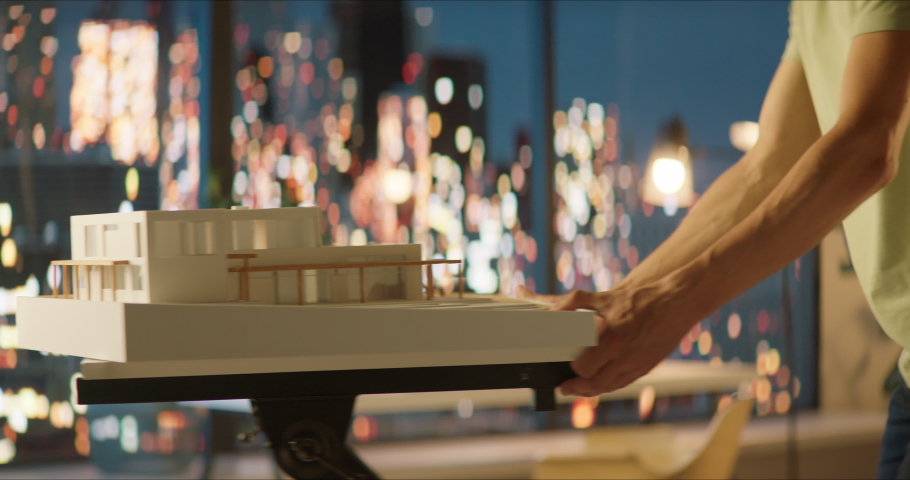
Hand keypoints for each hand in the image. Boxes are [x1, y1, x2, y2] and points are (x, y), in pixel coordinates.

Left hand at [528, 284, 690, 397]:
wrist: (676, 303)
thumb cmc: (640, 299)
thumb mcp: (604, 297)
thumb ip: (575, 302)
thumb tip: (554, 310)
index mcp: (611, 339)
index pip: (584, 367)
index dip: (572, 369)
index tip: (565, 365)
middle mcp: (624, 356)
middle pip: (594, 382)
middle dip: (578, 384)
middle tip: (566, 385)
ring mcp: (637, 364)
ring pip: (609, 387)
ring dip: (591, 391)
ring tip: (578, 389)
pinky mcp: (646, 367)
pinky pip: (623, 383)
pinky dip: (609, 386)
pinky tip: (600, 383)